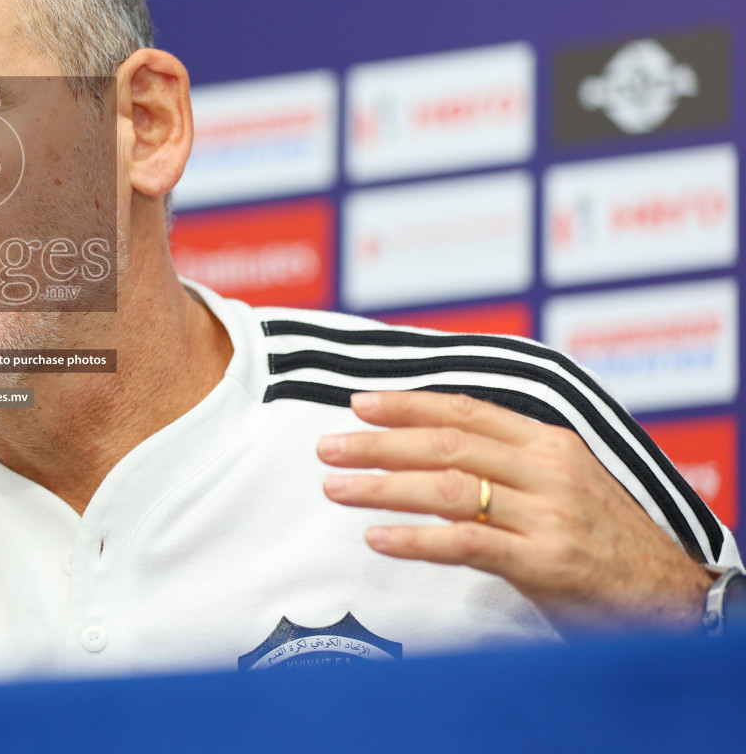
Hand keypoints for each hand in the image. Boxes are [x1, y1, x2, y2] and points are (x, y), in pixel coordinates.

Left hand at [317, 391, 711, 634]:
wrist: (671, 595)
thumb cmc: (604, 539)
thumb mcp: (565, 482)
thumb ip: (510, 460)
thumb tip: (432, 442)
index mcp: (549, 443)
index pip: (466, 412)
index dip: (409, 404)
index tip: (359, 403)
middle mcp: (548, 471)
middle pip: (447, 445)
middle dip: (380, 443)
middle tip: (329, 447)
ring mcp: (548, 516)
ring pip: (449, 488)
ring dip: (384, 486)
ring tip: (337, 487)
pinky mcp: (547, 563)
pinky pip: (467, 544)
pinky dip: (417, 538)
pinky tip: (378, 537)